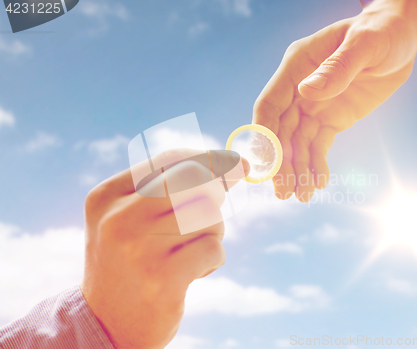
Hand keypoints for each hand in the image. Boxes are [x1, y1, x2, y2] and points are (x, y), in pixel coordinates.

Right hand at [81, 149, 248, 348]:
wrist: (105, 324)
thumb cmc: (128, 261)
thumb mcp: (131, 217)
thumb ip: (172, 187)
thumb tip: (238, 163)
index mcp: (107, 196)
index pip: (171, 159)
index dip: (210, 158)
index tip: (237, 163)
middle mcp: (120, 218)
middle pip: (196, 181)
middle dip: (215, 195)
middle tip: (207, 216)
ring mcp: (140, 249)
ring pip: (210, 216)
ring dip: (213, 233)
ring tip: (189, 251)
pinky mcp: (163, 279)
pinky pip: (214, 248)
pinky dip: (214, 259)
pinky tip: (193, 272)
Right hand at [253, 0, 416, 201]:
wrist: (401, 39)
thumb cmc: (382, 31)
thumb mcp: (365, 44)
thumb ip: (337, 68)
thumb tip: (307, 93)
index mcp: (297, 65)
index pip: (270, 103)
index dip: (265, 133)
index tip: (266, 163)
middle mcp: (299, 88)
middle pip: (281, 130)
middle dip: (281, 162)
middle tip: (283, 191)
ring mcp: (313, 105)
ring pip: (298, 143)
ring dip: (297, 170)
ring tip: (301, 196)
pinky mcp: (331, 119)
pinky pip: (319, 146)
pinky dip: (316, 165)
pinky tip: (318, 184)